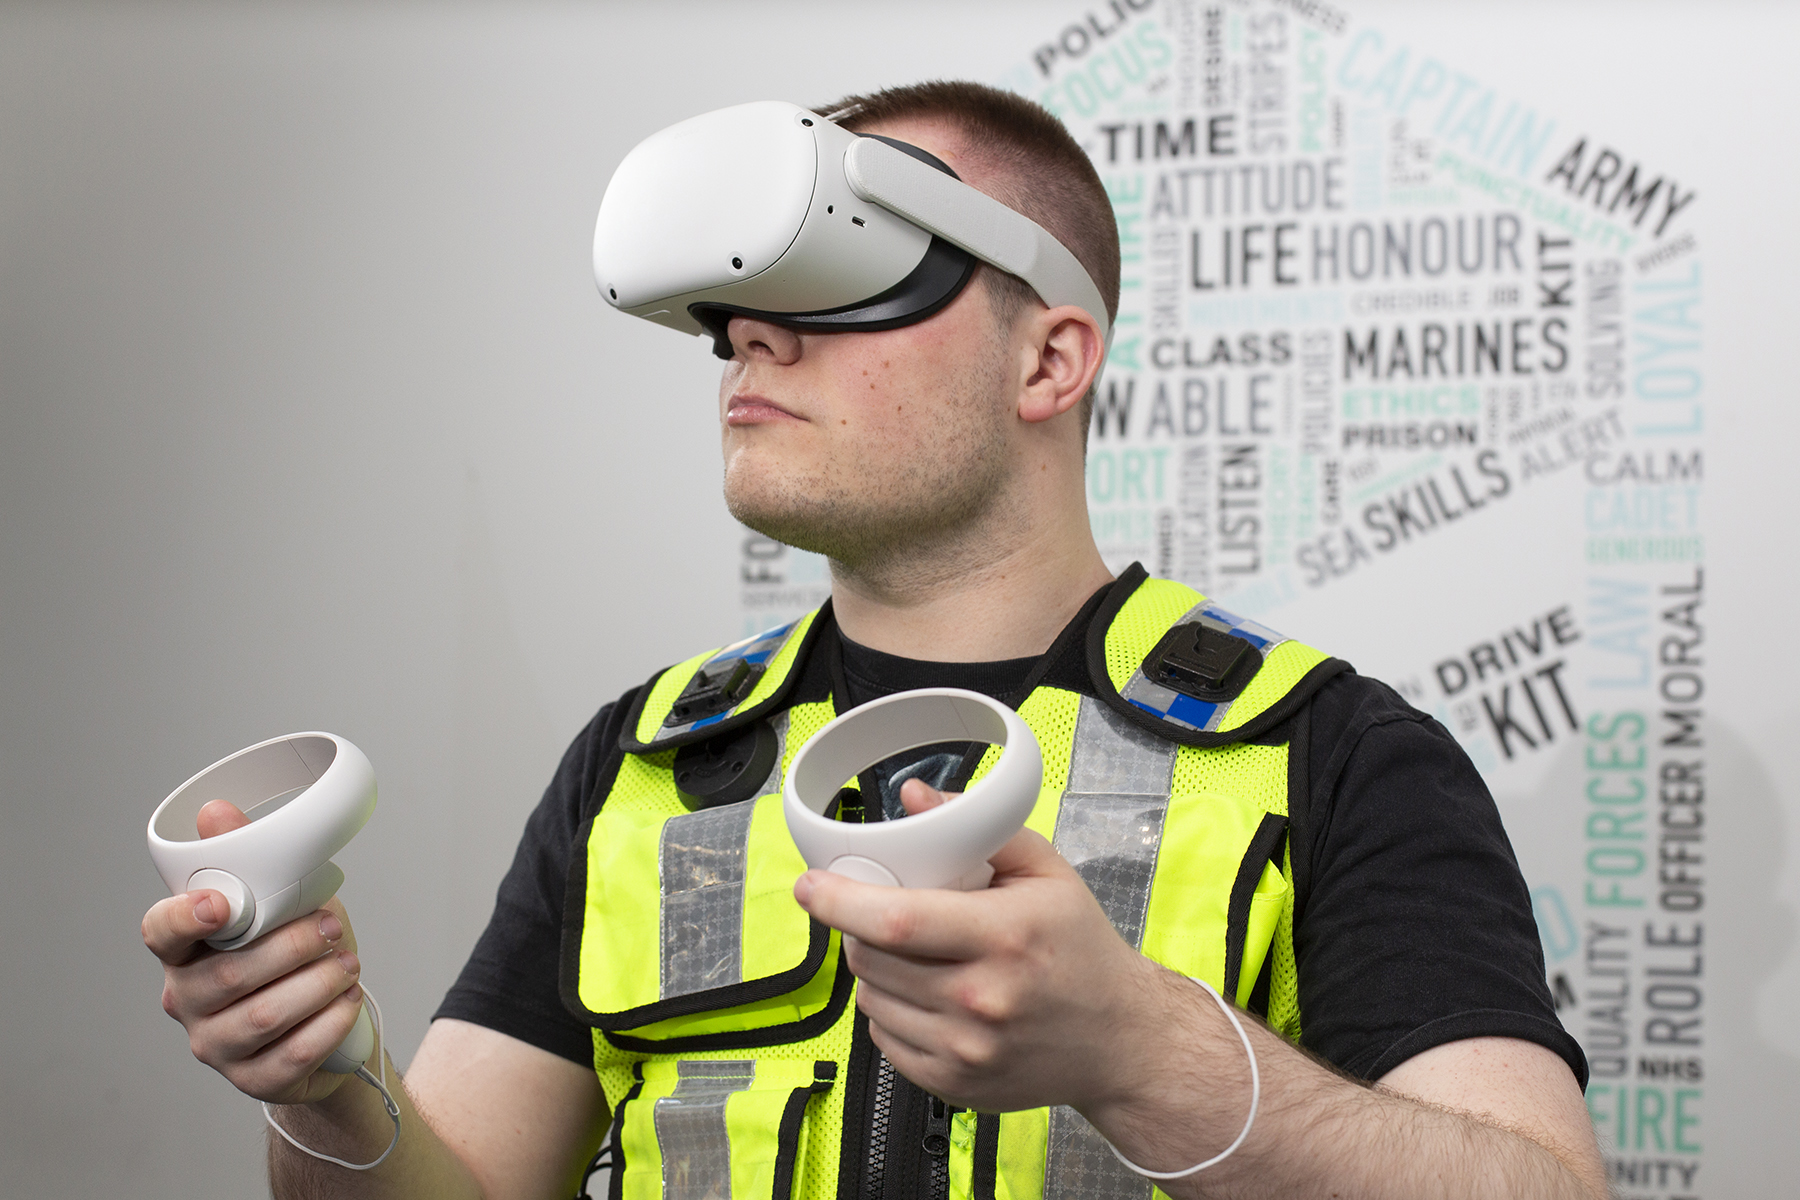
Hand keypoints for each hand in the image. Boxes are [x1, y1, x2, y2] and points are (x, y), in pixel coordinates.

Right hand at [142, 800, 367, 1104]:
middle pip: (227, 976)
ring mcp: (215, 1046)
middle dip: (289, 946)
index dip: (184, 918)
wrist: (329, 1024)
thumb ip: (251, 862)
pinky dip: (329, 1021)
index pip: (160, 933)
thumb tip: (215, 812)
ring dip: (316, 983)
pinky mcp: (253, 1080)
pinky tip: (348, 1000)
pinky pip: (292, 1054)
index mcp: (184, 951)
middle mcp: (187, 1000)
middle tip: (330, 927)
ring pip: (262, 1016)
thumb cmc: (297, 955)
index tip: (222, 903)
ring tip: (348, 963)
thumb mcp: (283, 901)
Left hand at [793, 779, 1162, 1113]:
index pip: (896, 919)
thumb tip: (915, 797)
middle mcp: (981, 998)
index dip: (841, 900)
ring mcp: (965, 1049)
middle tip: (888, 914)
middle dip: (862, 929)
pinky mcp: (953, 1083)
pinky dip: (892, 1012)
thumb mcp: (1046, 872)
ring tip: (918, 956)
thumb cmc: (1081, 950)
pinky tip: (929, 997)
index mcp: (1003, 937)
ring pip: (871, 998)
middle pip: (873, 958)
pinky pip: (884, 1038)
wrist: (1118, 1039)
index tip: (811, 885)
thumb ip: (979, 828)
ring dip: (876, 970)